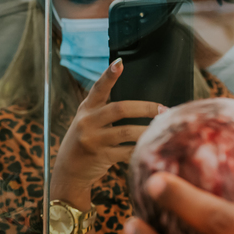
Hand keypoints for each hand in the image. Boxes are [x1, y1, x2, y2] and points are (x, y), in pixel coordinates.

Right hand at [53, 59, 162, 196]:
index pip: (98, 88)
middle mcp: (87, 121)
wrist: (69, 170)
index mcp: (86, 108)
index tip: (119, 63)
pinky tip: (152, 148)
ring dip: (148, 130)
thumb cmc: (85, 141)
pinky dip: (141, 149)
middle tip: (163, 110)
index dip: (109, 75)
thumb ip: (104, 108)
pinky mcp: (100, 156)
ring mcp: (93, 140)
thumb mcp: (88, 120)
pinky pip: (127, 152)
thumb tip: (136, 99)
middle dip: (145, 108)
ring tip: (164, 129)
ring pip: (126, 132)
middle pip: (120, 109)